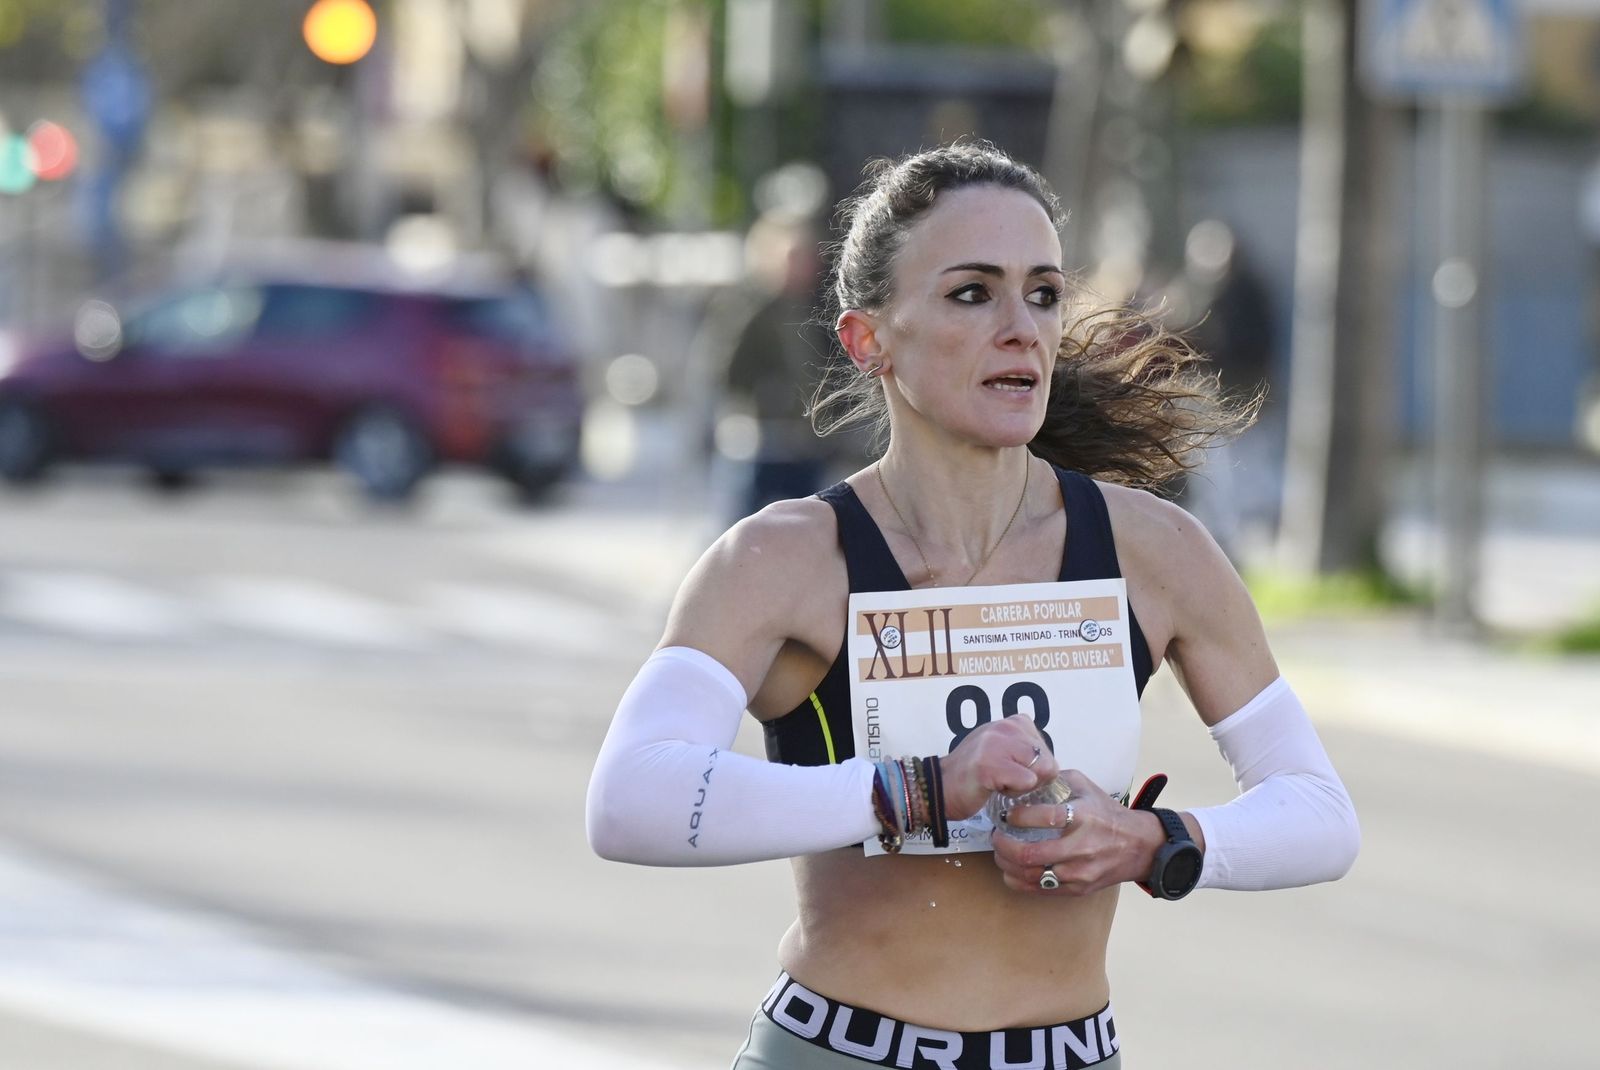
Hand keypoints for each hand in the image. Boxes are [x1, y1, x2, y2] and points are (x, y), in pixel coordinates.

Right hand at [938, 716, 1057, 821]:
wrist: (940, 788)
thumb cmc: (973, 775)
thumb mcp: (1003, 750)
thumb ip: (1026, 750)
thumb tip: (1051, 765)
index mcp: (1013, 721)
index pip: (1048, 751)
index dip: (1034, 769)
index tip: (1010, 771)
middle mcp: (1006, 726)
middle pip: (1049, 762)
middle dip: (1033, 779)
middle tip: (1005, 780)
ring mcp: (996, 744)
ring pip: (1041, 771)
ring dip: (1024, 786)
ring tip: (1000, 783)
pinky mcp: (989, 764)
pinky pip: (1026, 782)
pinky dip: (1014, 793)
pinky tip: (994, 788)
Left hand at [990, 770, 1163, 895]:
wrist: (1139, 847)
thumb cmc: (1107, 814)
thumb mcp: (1086, 787)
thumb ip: (1057, 779)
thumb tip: (1026, 776)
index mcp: (1082, 817)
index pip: (1043, 818)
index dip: (1017, 817)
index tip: (1005, 814)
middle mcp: (1080, 847)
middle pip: (1030, 854)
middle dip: (1003, 845)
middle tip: (996, 836)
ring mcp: (1078, 872)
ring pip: (1031, 875)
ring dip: (1007, 864)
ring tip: (1000, 852)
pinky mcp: (1077, 889)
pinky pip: (1040, 890)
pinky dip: (1019, 881)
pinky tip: (1010, 870)